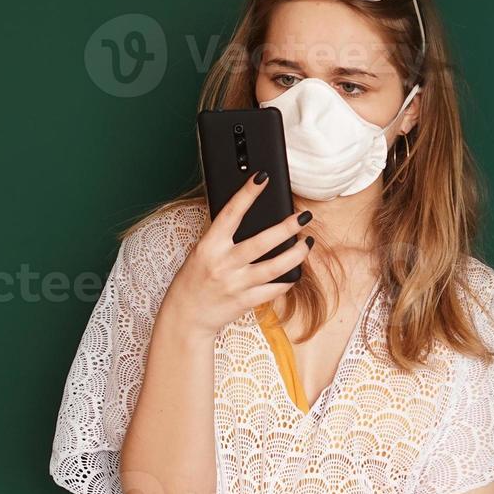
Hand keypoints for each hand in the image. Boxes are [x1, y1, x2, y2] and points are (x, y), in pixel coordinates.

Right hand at [160, 172, 314, 337]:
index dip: (247, 194)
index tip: (263, 177)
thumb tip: (250, 215)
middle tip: (303, 216)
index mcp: (209, 246)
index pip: (230, 214)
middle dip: (287, 228)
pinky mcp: (245, 302)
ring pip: (274, 268)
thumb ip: (223, 237)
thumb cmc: (194, 278)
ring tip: (307, 243)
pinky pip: (274, 290)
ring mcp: (235, 284)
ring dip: (296, 254)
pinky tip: (296, 270)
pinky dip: (288, 279)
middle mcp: (223, 264)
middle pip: (262, 242)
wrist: (185, 315)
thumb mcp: (202, 251)